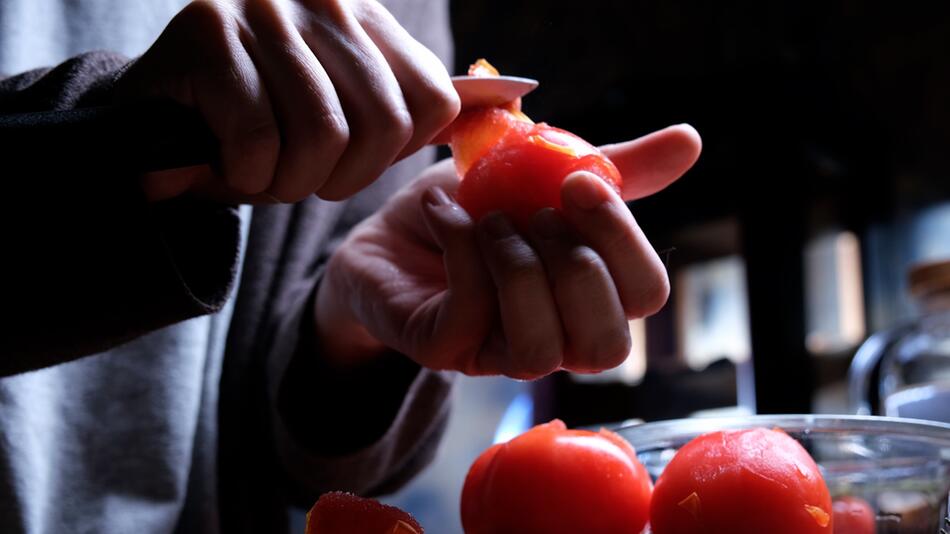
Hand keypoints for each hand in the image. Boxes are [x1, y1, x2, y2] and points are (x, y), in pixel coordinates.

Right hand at [116, 0, 458, 202]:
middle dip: (342, 179)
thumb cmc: (265, 129)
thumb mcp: (349, 113)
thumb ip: (415, 106)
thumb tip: (514, 103)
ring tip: (263, 172)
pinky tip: (226, 163)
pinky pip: (259, 142)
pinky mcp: (206, 32)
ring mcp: (263, 9)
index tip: (351, 159)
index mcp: (367, 18)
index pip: (433, 99)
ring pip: (322, 136)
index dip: (395, 152)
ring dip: (290, 182)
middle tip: (301, 177)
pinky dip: (246, 176)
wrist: (158, 126)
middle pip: (383, 123)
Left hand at [315, 124, 701, 378]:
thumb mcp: (545, 176)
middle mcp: (555, 337)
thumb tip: (690, 140)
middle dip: (576, 266)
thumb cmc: (475, 210)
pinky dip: (463, 252)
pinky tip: (445, 213)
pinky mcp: (443, 348)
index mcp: (589, 296)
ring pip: (541, 351)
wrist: (388, 229)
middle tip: (536, 212)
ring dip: (520, 270)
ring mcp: (496, 352)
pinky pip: (471, 316)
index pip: (646, 296)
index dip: (622, 240)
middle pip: (608, 345)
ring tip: (490, 222)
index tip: (579, 183)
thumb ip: (613, 168)